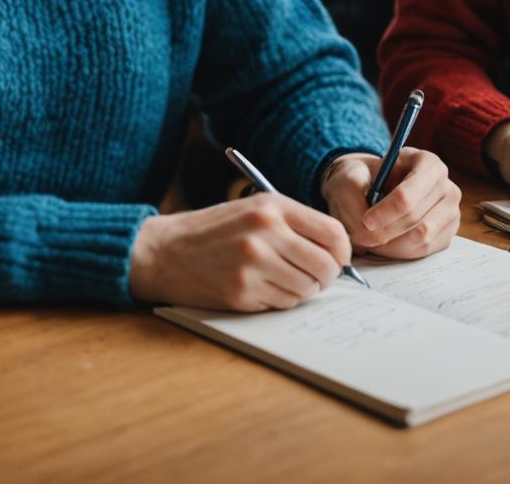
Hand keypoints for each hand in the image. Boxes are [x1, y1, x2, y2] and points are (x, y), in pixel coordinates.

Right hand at [128, 193, 352, 309]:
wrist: (166, 251)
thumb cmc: (216, 229)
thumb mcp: (255, 209)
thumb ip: (295, 224)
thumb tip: (337, 251)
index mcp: (272, 207)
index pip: (332, 233)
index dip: (343, 251)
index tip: (339, 259)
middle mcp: (265, 233)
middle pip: (325, 266)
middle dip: (327, 276)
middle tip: (317, 276)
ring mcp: (253, 265)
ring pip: (306, 289)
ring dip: (303, 289)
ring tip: (284, 278)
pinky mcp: (242, 293)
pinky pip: (283, 303)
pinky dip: (281, 299)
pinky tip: (263, 287)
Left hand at [321, 148, 459, 259]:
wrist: (376, 186)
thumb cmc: (365, 178)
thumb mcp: (351, 176)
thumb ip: (354, 200)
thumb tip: (365, 233)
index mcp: (427, 163)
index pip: (408, 195)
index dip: (386, 212)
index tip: (365, 222)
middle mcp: (446, 186)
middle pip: (415, 219)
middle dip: (385, 231)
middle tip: (362, 235)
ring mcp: (450, 212)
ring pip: (421, 238)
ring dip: (392, 244)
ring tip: (373, 237)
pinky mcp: (447, 234)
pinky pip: (424, 251)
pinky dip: (401, 252)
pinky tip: (387, 241)